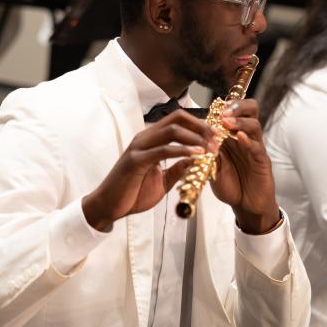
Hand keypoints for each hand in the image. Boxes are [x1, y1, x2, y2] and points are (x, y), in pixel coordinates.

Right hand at [82, 110, 213, 230]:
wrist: (108, 207)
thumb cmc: (132, 194)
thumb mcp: (162, 181)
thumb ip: (176, 170)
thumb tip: (194, 161)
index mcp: (151, 140)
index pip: (178, 120)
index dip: (199, 125)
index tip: (217, 136)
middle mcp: (144, 138)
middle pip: (177, 119)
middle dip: (201, 127)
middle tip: (218, 139)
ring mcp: (139, 147)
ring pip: (172, 130)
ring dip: (195, 138)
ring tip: (211, 148)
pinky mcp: (135, 160)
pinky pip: (163, 150)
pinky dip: (182, 151)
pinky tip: (196, 156)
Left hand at [213, 99, 280, 232]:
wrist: (245, 206)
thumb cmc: (230, 185)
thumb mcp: (212, 168)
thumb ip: (207, 153)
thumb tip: (195, 138)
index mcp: (232, 136)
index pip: (232, 112)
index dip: (223, 107)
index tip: (212, 108)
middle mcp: (244, 138)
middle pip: (250, 110)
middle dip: (237, 106)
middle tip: (223, 112)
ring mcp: (254, 148)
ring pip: (254, 125)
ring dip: (240, 121)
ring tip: (227, 122)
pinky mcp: (262, 160)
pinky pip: (257, 146)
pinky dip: (248, 140)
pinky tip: (239, 137)